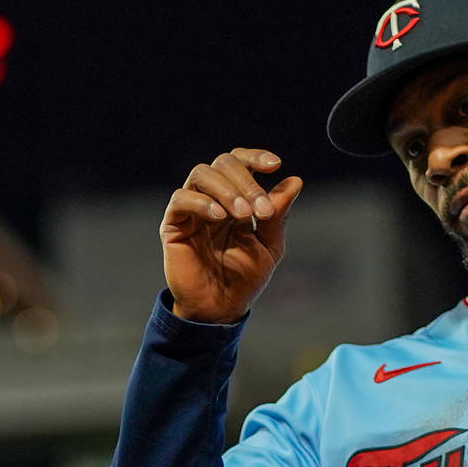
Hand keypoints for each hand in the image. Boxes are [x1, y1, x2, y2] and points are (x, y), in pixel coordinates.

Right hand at [161, 148, 303, 323]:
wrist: (220, 309)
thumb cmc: (244, 279)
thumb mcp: (269, 245)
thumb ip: (277, 214)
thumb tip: (295, 181)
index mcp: (235, 199)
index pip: (240, 163)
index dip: (255, 158)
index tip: (275, 165)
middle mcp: (212, 199)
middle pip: (223, 164)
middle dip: (246, 182)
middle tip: (260, 210)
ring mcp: (191, 210)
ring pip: (201, 174)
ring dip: (227, 190)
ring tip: (243, 214)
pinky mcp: (173, 226)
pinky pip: (181, 199)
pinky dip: (202, 203)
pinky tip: (219, 217)